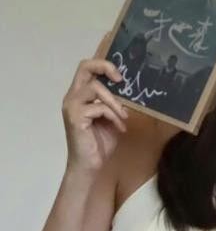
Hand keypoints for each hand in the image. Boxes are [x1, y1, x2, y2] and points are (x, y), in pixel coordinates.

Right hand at [62, 55, 128, 176]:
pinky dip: (113, 117)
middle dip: (105, 67)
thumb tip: (129, 93)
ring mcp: (72, 106)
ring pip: (95, 88)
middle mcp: (72, 97)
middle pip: (84, 67)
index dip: (103, 65)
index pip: (86, 68)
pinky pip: (99, 108)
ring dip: (114, 102)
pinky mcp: (75, 117)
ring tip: (124, 116)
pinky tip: (119, 128)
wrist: (90, 165)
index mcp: (80, 95)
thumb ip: (114, 105)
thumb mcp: (111, 119)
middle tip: (121, 80)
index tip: (120, 76)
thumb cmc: (99, 143)